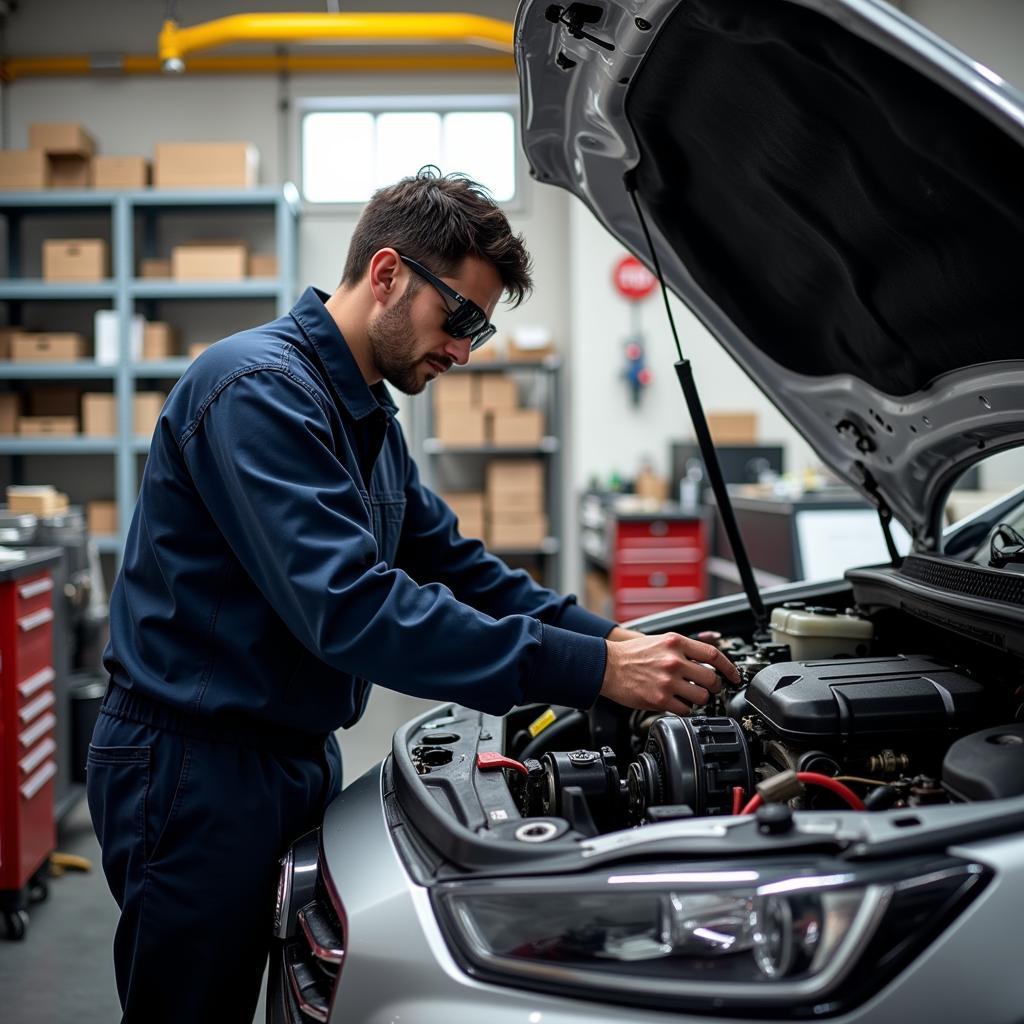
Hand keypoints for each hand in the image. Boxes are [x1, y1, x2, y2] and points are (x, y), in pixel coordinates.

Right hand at [600, 632, 739, 715]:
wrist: (606, 666)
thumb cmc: (630, 654)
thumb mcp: (660, 641)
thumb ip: (683, 648)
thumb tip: (706, 660)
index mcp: (676, 643)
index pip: (713, 655)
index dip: (729, 668)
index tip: (734, 676)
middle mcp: (674, 660)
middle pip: (711, 679)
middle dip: (713, 687)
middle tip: (709, 689)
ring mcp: (668, 680)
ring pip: (701, 697)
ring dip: (698, 699)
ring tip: (688, 696)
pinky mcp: (660, 698)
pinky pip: (685, 709)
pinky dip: (684, 709)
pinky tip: (675, 703)